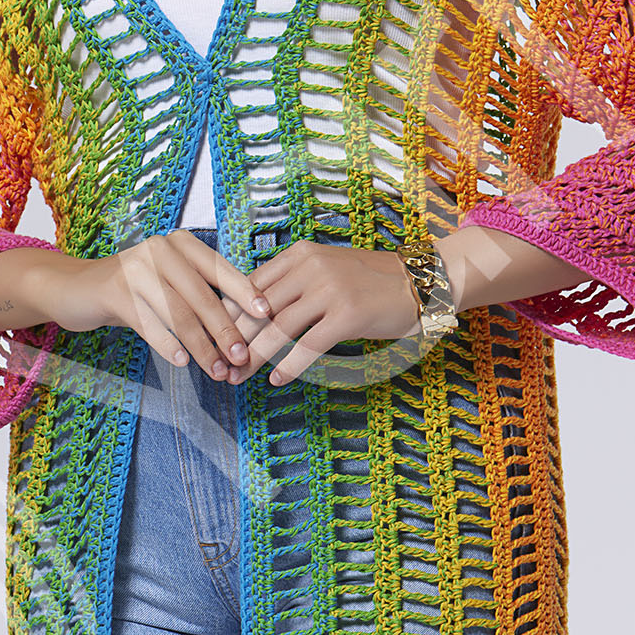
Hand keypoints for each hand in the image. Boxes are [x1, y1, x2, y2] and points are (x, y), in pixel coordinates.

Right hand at [50, 229, 274, 383]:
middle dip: (225, 331)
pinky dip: (168, 345)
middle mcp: (160, 249)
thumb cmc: (135, 290)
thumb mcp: (170, 283)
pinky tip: (183, 362)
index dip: (245, 293)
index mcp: (181, 244)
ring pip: (178, 313)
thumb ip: (202, 294)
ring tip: (216, 370)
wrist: (77, 289)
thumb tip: (247, 325)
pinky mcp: (114, 290)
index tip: (266, 315)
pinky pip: (149, 323)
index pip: (220, 269)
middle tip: (241, 358)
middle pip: (202, 296)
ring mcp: (135, 267)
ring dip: (201, 346)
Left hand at [238, 240, 419, 387]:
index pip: (251, 285)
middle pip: (259, 309)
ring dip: (255, 356)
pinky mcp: (347, 315)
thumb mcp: (325, 269)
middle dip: (236, 340)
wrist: (418, 283)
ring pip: (278, 328)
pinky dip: (289, 366)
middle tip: (220, 365)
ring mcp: (329, 290)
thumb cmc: (368, 281)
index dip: (230, 314)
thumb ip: (292, 283)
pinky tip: (277, 379)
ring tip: (239, 376)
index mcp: (300, 254)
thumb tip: (252, 313)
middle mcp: (311, 267)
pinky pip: (309, 345)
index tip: (216, 338)